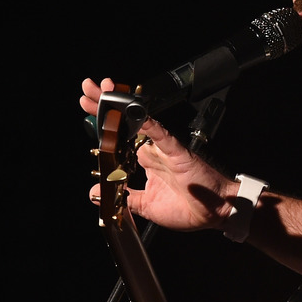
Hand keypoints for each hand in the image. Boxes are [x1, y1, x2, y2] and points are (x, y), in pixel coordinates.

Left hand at [80, 78, 238, 231]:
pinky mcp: (177, 153)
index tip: (87, 109)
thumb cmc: (187, 207)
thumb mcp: (145, 205)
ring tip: (104, 91)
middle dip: (105, 104)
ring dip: (122, 106)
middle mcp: (152, 151)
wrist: (214, 213)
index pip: (119, 137)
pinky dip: (150, 126)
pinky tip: (136, 114)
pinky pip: (162, 136)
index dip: (104, 122)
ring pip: (140, 122)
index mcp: (145, 161)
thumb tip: (95, 193)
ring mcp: (164, 150)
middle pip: (125, 123)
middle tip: (87, 88)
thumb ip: (123, 197)